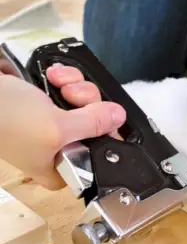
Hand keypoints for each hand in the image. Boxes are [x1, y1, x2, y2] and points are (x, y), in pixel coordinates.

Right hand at [0, 63, 125, 189]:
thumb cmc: (7, 120)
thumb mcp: (56, 128)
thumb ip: (92, 124)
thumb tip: (119, 117)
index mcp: (61, 168)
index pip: (100, 155)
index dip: (108, 134)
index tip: (106, 119)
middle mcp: (60, 148)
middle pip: (97, 124)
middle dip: (88, 103)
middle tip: (73, 98)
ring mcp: (54, 123)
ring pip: (87, 102)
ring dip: (76, 86)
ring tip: (57, 84)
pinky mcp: (48, 102)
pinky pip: (72, 88)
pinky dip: (66, 78)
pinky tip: (52, 76)